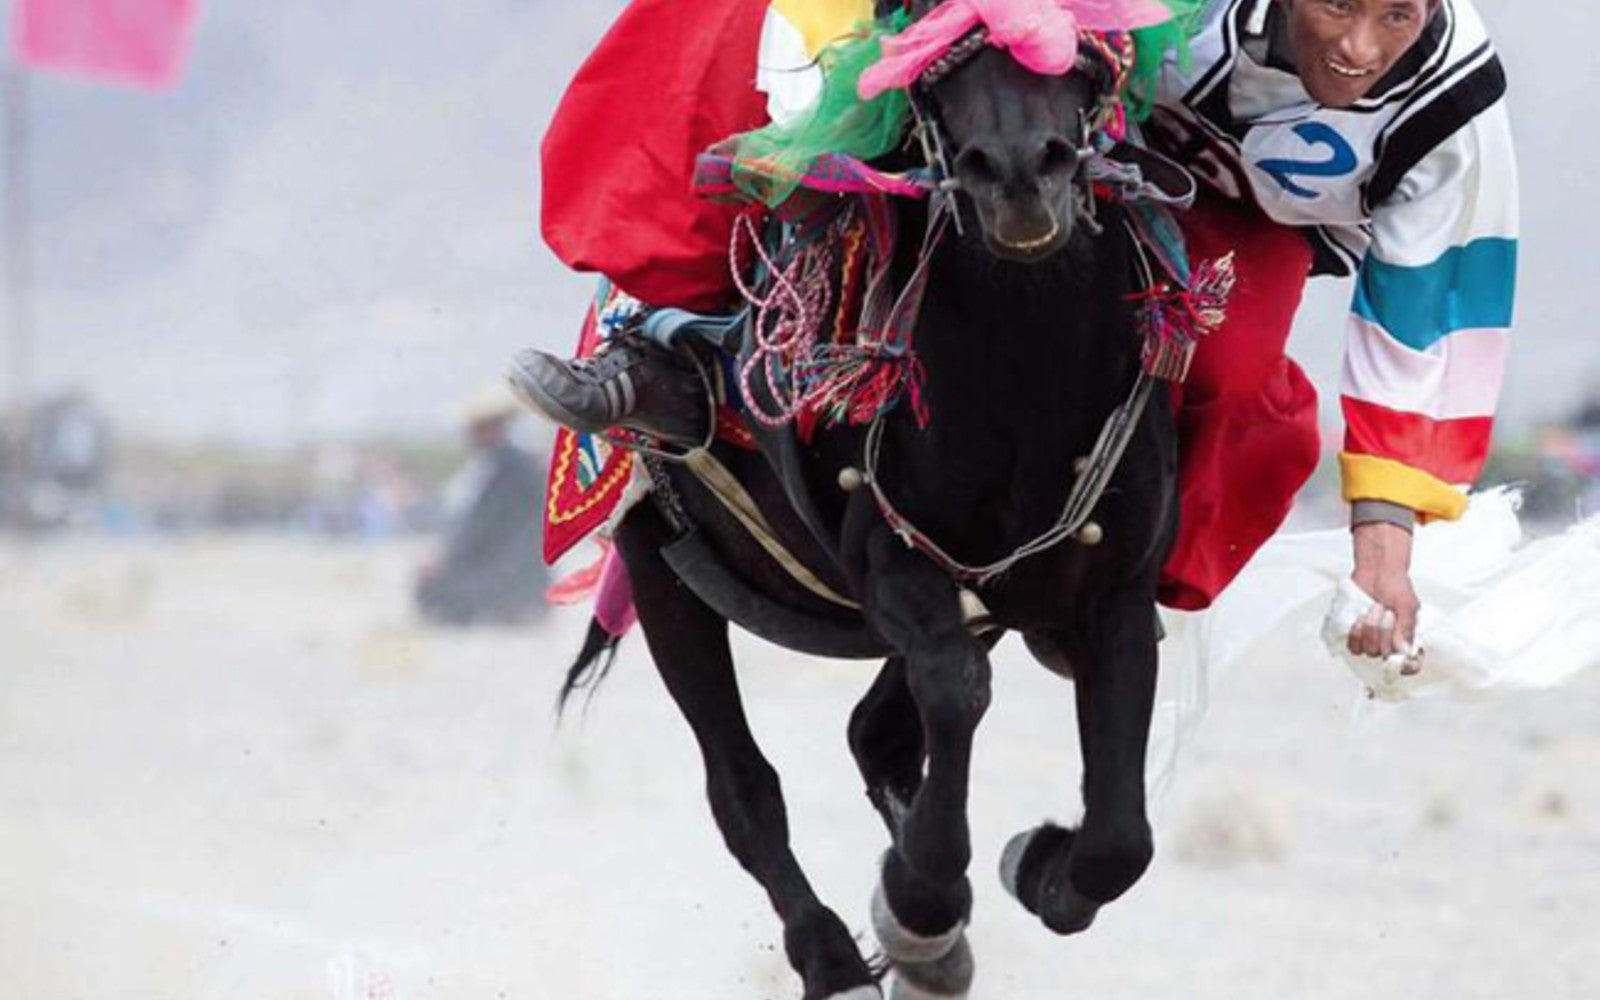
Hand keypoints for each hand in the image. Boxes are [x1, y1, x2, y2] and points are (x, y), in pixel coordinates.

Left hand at [1348, 521, 1421, 672]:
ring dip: (1369, 630)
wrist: (1376, 570)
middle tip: (1386, 612)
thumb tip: (1403, 649)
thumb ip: (1407, 627)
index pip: (1411, 664)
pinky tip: (1359, 619)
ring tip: (1373, 610)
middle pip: (1385, 655)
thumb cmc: (1395, 584)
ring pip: (1368, 651)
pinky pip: (1353, 645)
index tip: (1403, 660)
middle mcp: (1390, 641)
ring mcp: (1372, 638)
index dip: (1407, 666)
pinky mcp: (1356, 634)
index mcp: (1407, 637)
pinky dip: (1354, 633)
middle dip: (1384, 632)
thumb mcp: (1408, 604)